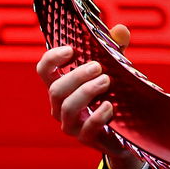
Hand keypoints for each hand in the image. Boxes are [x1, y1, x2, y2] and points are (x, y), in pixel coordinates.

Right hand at [35, 24, 145, 168]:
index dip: (52, 58)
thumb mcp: (115, 69)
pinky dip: (97, 116)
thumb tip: (121, 29)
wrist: (124, 132)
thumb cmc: (113, 95)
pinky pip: (86, 129)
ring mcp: (71, 125)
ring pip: (68, 107)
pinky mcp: (86, 138)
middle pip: (56, 89)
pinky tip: (110, 106)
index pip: (45, 71)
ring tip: (106, 81)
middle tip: (98, 67)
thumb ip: (116, 49)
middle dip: (76, 75)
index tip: (71, 49)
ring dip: (86, 91)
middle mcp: (60, 106)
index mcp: (63, 86)